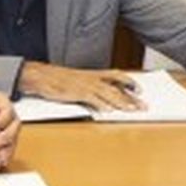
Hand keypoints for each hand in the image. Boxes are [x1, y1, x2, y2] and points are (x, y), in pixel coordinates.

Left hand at [0, 89, 19, 165]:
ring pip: (14, 139)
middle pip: (15, 126)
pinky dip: (6, 156)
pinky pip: (9, 149)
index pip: (8, 111)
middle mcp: (5, 115)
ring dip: (8, 148)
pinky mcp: (3, 141)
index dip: (2, 120)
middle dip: (7, 135)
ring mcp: (5, 128)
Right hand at [19, 61, 145, 111]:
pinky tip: (109, 111)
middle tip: (143, 106)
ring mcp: (85, 85)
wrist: (41, 76)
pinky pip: (92, 99)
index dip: (130, 82)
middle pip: (117, 88)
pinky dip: (102, 105)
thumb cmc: (58, 80)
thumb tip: (104, 99)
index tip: (140, 90)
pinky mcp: (77, 93)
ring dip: (121, 103)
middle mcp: (92, 78)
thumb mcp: (78, 80)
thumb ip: (92, 88)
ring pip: (108, 94)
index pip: (117, 76)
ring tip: (132, 110)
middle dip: (131, 98)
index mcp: (93, 74)